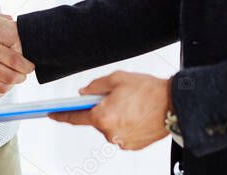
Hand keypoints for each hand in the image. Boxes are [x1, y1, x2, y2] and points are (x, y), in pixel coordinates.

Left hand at [49, 71, 170, 149]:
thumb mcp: (118, 79)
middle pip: (96, 120)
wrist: (174, 105)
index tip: (52, 113)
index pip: (75, 117)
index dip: (62, 114)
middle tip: (117, 96)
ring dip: (115, 115)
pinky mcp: (132, 146)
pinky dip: (125, 123)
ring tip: (131, 104)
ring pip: (110, 126)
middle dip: (101, 108)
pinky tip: (137, 113)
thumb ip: (96, 86)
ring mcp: (121, 142)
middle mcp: (110, 133)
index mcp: (103, 116)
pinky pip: (121, 133)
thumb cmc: (149, 91)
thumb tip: (84, 93)